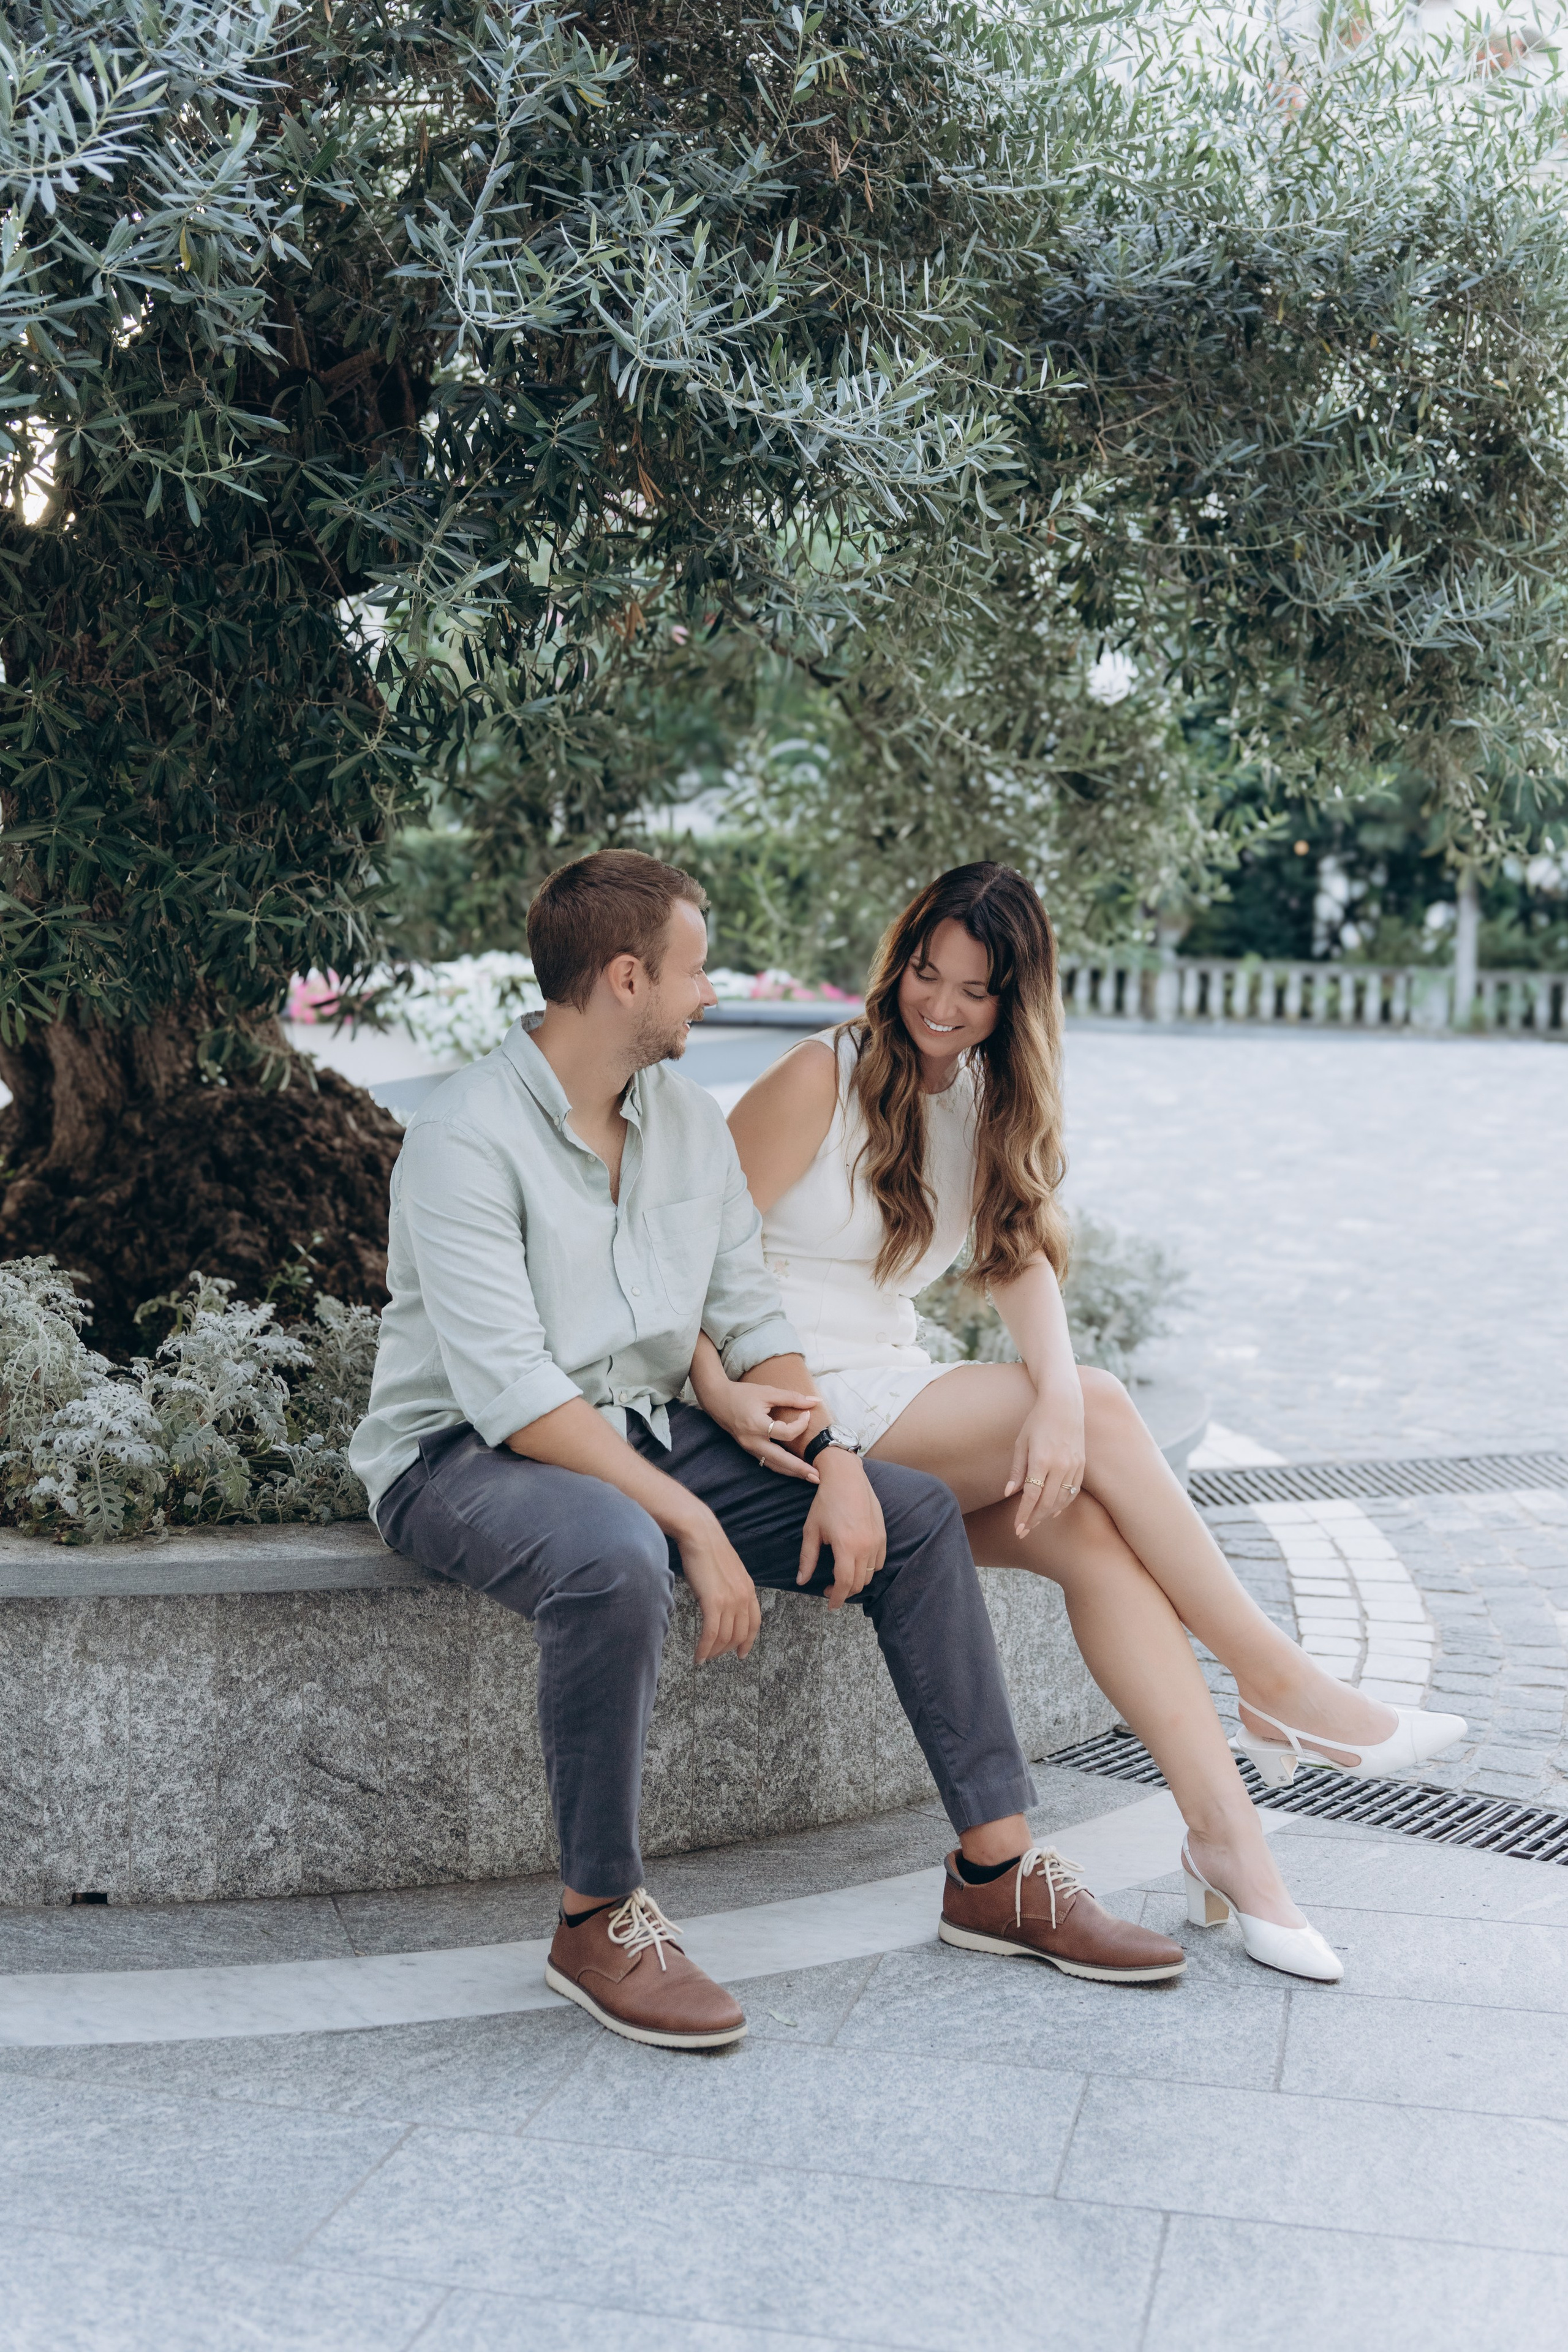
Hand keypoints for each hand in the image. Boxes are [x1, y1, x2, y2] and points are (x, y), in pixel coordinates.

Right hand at [676, 1509, 762, 1663]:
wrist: (700, 1534)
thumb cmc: (709, 1550)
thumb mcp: (729, 1572)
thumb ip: (731, 1589)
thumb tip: (723, 1605)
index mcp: (749, 1589)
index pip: (754, 1623)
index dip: (748, 1641)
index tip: (741, 1653)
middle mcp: (743, 1597)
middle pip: (739, 1634)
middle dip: (727, 1650)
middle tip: (714, 1656)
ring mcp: (730, 1600)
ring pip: (725, 1638)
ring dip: (714, 1652)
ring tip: (704, 1657)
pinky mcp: (713, 1601)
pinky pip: (711, 1634)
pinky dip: (704, 1649)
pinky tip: (698, 1656)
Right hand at [701, 1376, 820, 1481]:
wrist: (717, 1401)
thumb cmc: (742, 1394)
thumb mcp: (767, 1392)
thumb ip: (792, 1397)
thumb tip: (815, 1401)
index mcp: (756, 1425)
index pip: (786, 1432)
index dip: (801, 1424)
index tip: (807, 1413)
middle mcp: (752, 1441)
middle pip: (780, 1460)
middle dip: (800, 1469)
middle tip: (819, 1476)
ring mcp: (750, 1448)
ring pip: (774, 1466)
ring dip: (793, 1472)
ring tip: (811, 1477)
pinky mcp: (749, 1450)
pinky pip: (768, 1462)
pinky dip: (782, 1467)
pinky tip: (795, 1470)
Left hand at [797, 1448, 886, 1607]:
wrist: (846, 1477)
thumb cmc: (825, 1502)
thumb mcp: (811, 1530)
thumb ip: (807, 1558)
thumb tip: (801, 1581)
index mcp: (846, 1546)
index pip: (845, 1584)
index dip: (837, 1598)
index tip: (830, 1605)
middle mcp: (865, 1546)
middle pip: (859, 1583)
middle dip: (845, 1592)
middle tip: (830, 1590)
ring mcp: (877, 1541)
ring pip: (870, 1575)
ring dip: (856, 1581)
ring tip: (842, 1577)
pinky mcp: (882, 1535)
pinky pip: (879, 1562)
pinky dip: (869, 1569)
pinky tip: (855, 1563)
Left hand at [1003, 1395, 1085, 1536]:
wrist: (1064, 1403)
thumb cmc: (1037, 1420)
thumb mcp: (1021, 1443)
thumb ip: (1017, 1470)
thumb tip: (1009, 1494)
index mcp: (1041, 1459)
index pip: (1032, 1496)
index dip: (1024, 1514)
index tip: (1017, 1528)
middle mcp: (1060, 1465)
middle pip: (1047, 1502)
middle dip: (1034, 1519)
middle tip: (1023, 1531)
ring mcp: (1073, 1465)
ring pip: (1062, 1499)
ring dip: (1048, 1514)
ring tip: (1035, 1522)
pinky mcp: (1082, 1464)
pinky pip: (1074, 1490)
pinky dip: (1064, 1503)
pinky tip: (1055, 1511)